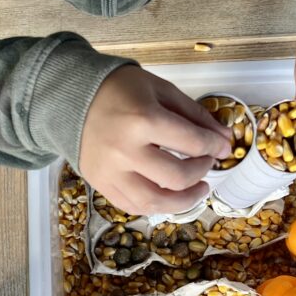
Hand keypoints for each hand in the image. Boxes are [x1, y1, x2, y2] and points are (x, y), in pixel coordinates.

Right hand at [79, 65, 231, 213]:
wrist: (70, 98)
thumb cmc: (118, 89)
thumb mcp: (160, 90)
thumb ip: (194, 115)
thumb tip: (223, 139)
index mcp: (143, 120)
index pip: (192, 143)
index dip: (216, 147)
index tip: (224, 147)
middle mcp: (125, 151)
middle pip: (177, 177)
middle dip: (202, 172)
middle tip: (207, 163)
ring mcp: (110, 172)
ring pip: (155, 201)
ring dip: (183, 201)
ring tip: (196, 191)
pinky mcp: (100, 184)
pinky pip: (133, 206)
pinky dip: (156, 205)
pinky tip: (168, 195)